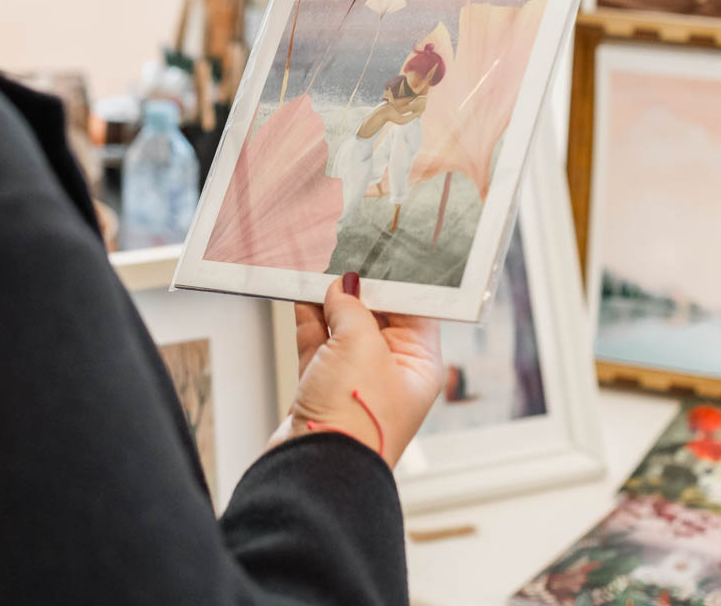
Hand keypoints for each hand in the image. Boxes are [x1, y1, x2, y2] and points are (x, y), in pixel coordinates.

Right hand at [268, 273, 442, 467]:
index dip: (395, 281)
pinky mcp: (323, 386)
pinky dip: (309, 320)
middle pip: (377, 316)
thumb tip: (343, 285)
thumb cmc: (353, 417)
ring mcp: (355, 380)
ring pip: (343, 327)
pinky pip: (318, 343)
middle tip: (341, 256)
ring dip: (329, 301)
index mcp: (419, 363)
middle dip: (357, 288)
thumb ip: (352, 307)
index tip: (377, 253)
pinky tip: (301, 295)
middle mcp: (391, 371)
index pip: (413, 309)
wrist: (314, 467)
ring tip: (317, 269)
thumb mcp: (360, 345)